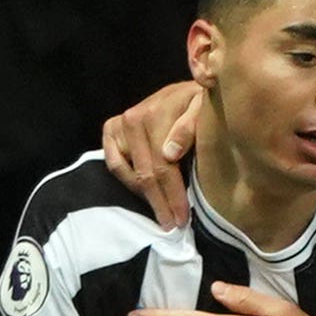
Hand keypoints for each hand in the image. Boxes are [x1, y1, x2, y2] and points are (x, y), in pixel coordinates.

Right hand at [102, 82, 206, 229]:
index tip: (182, 219)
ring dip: (143, 196)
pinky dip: (127, 181)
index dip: (172, 196)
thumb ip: (190, 127)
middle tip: (171, 225)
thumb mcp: (204, 109)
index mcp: (155, 115)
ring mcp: (119, 124)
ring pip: (126, 172)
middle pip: (144, 173)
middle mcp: (132, 119)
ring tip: (161, 214)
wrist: (188, 90)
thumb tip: (169, 154)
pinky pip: (114, 163)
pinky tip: (145, 194)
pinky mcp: (111, 128)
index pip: (162, 166)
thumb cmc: (202, 103)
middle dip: (159, 203)